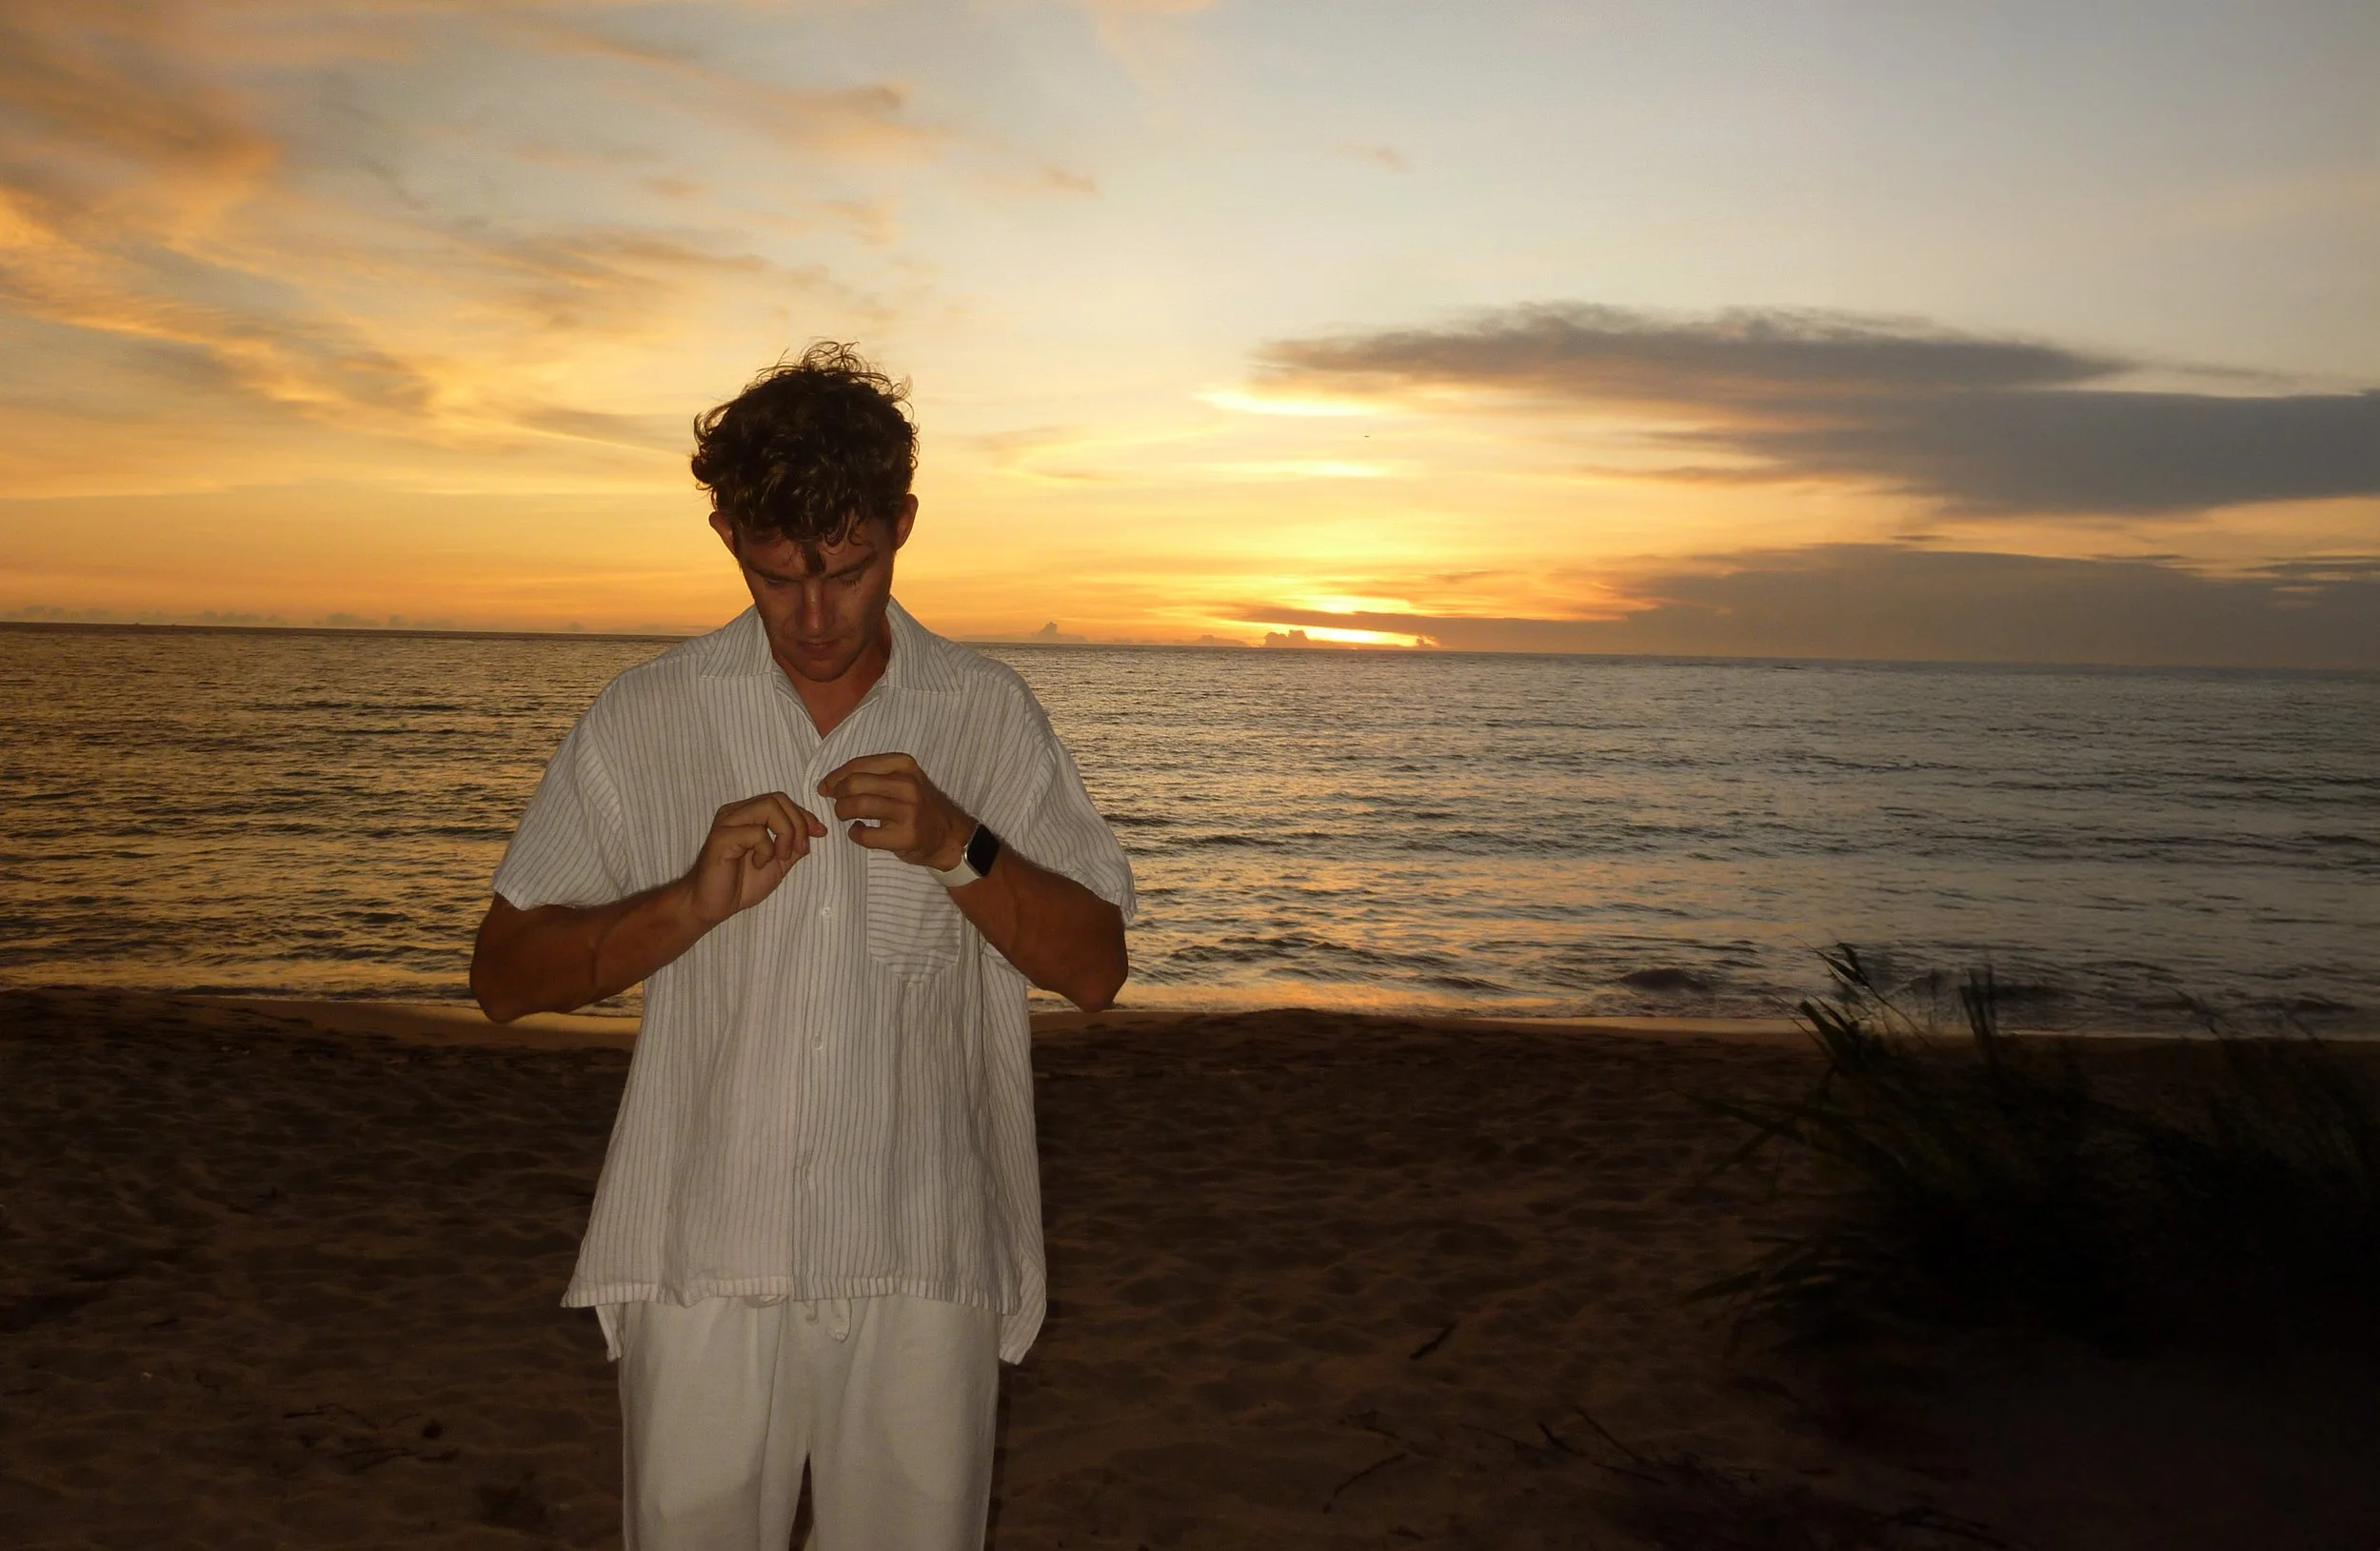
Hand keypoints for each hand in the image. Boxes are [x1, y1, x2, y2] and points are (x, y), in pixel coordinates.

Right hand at [686, 792, 825, 924]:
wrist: (714, 905)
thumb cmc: (742, 883)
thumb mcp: (779, 861)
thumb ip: (794, 843)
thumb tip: (815, 829)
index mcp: (748, 814)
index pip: (782, 801)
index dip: (804, 815)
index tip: (819, 833)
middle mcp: (736, 813)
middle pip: (778, 799)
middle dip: (798, 824)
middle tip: (798, 850)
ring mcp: (727, 822)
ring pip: (769, 808)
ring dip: (785, 833)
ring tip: (779, 857)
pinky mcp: (721, 837)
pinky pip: (756, 832)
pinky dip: (765, 850)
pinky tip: (757, 864)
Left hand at [818, 753, 972, 870]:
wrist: (950, 835)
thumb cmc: (920, 806)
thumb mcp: (905, 779)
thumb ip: (875, 775)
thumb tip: (831, 782)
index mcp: (904, 765)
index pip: (858, 765)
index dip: (835, 777)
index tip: (825, 787)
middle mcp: (907, 785)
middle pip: (854, 784)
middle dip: (837, 795)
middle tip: (837, 804)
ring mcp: (908, 811)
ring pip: (858, 806)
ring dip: (843, 812)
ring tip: (846, 817)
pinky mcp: (905, 836)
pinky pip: (865, 835)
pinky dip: (855, 834)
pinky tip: (859, 832)